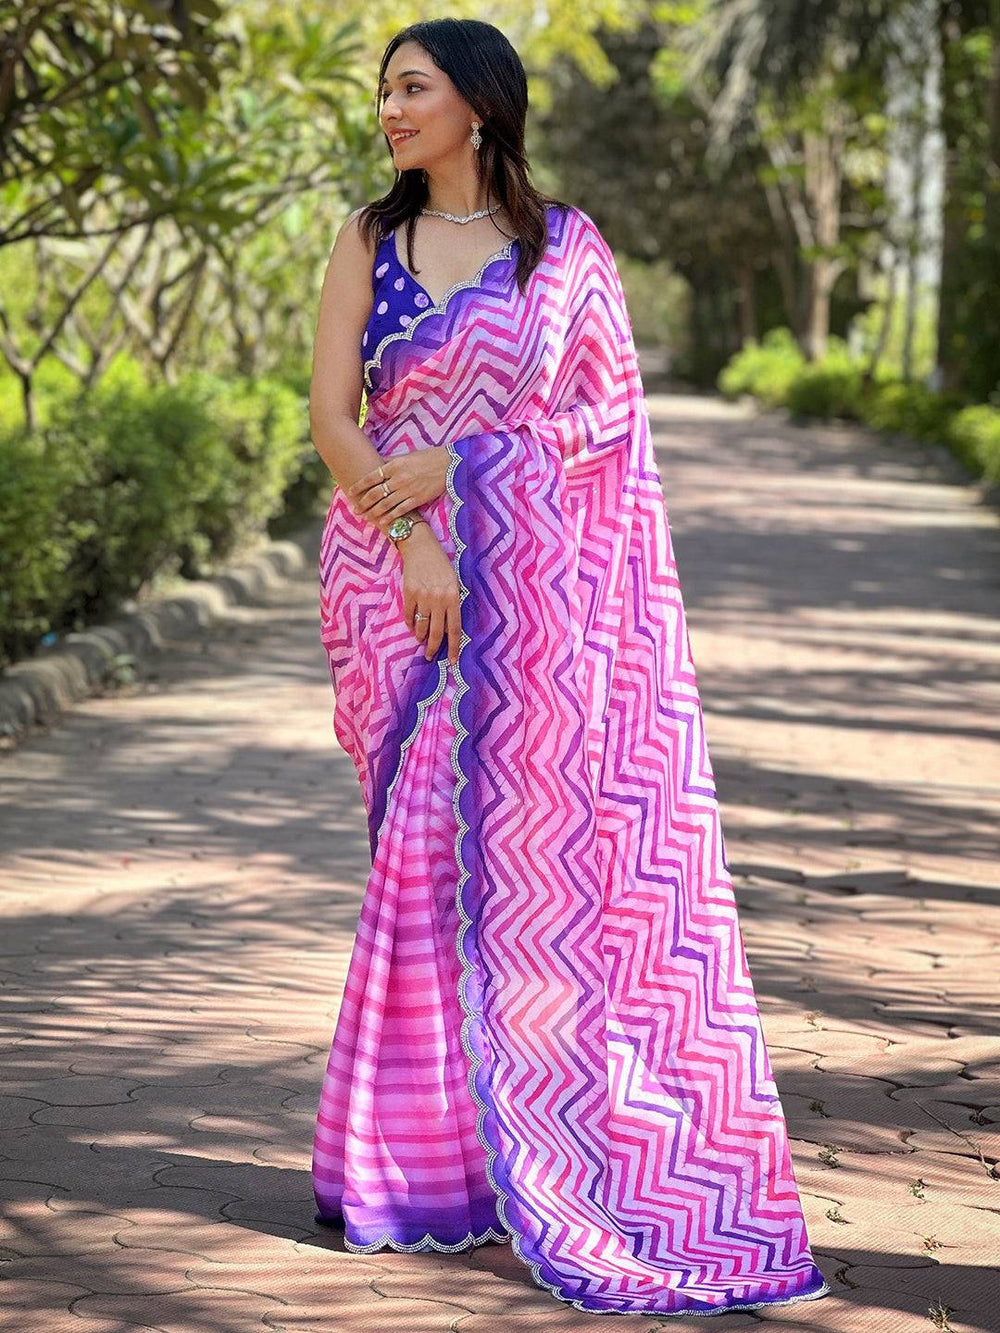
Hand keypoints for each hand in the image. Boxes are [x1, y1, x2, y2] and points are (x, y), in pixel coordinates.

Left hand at [345, 447, 449, 533]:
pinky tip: (382, 521)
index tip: (350, 491)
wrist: (450, 465)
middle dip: (363, 502)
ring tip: (366, 516)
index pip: (371, 476)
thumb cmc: (429, 457)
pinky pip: (400, 510)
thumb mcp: (407, 455)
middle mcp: (399, 478)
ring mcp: (408, 490)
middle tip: (355, 509)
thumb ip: (391, 461)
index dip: (359, 485)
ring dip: (374, 511)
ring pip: (386, 504)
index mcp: (395, 465)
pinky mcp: (418, 499)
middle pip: (376, 493)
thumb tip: (377, 464)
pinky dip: (390, 517)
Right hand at [399, 527, 462, 665]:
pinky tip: (412, 626)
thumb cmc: (441, 565)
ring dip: (420, 636)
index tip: (452, 661)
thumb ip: (453, 603)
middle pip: (437, 632)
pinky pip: (409, 616)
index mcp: (453, 597)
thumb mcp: (454, 582)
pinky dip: (410, 623)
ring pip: (421, 626)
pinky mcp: (409, 593)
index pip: (455, 629)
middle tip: (430, 656)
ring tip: (421, 639)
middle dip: (434, 648)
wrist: (421, 547)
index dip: (454, 647)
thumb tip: (449, 628)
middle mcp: (438, 599)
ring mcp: (422, 596)